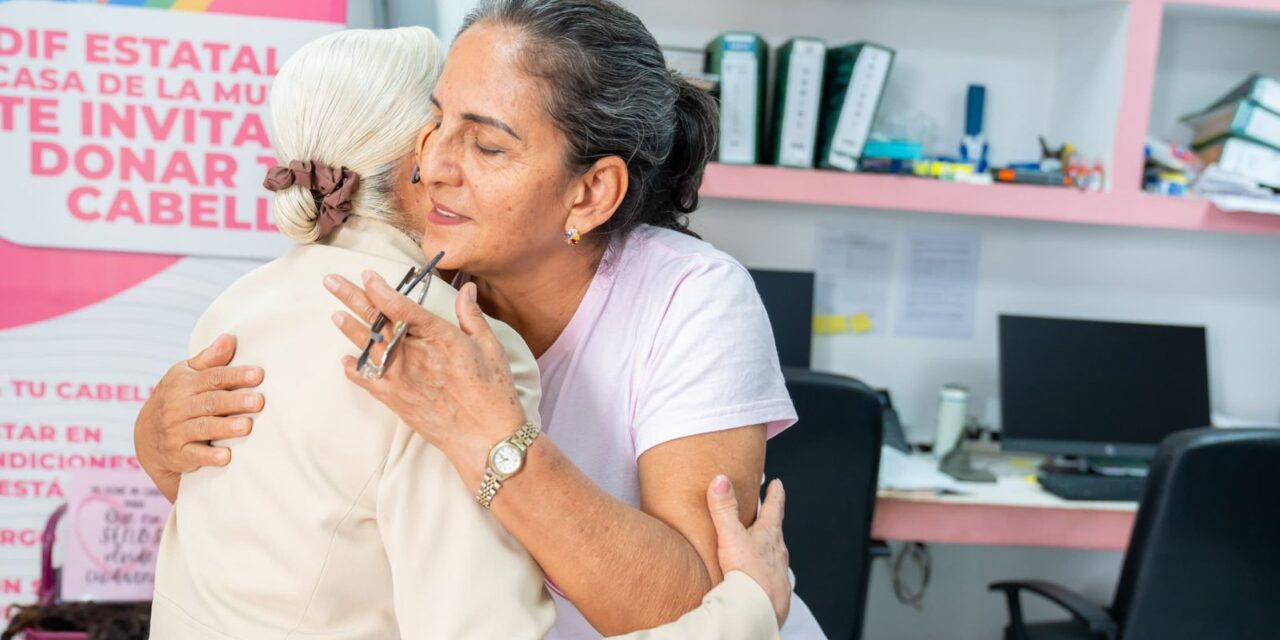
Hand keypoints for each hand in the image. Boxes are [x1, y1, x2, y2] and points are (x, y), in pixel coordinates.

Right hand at [133, 334, 263, 499]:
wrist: (147, 436)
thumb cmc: (178, 398)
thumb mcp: (186, 375)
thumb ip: (210, 359)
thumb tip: (230, 337)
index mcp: (184, 384)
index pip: (212, 378)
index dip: (235, 376)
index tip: (258, 375)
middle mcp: (178, 407)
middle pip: (210, 402)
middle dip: (234, 402)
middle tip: (258, 402)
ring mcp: (176, 431)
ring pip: (203, 428)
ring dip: (225, 428)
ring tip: (246, 426)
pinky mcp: (178, 454)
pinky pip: (194, 455)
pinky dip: (209, 457)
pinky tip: (226, 457)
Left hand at [325, 272, 525, 475]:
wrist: (485, 437)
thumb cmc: (493, 392)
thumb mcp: (489, 347)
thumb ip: (471, 315)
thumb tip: (465, 288)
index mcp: (438, 336)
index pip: (401, 305)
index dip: (380, 288)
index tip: (367, 275)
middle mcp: (413, 354)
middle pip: (377, 321)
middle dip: (352, 298)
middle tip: (331, 281)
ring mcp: (400, 378)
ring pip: (367, 347)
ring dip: (349, 328)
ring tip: (334, 314)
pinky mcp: (395, 399)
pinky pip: (367, 380)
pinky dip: (354, 369)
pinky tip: (345, 360)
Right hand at [706, 475, 790, 626]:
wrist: (759, 608)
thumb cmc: (748, 572)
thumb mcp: (731, 535)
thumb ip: (724, 509)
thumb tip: (720, 481)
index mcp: (769, 534)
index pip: (774, 508)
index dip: (775, 494)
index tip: (778, 484)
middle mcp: (778, 551)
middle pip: (775, 532)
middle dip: (770, 522)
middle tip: (766, 513)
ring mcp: (778, 572)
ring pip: (775, 555)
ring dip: (767, 549)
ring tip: (758, 548)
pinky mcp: (774, 591)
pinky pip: (770, 576)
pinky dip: (764, 572)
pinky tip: (756, 578)